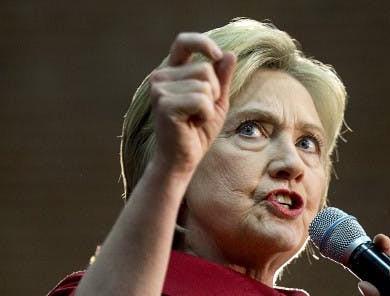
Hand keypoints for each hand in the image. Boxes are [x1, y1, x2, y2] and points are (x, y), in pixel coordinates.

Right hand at [148, 33, 235, 176]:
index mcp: (171, 72)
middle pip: (205, 69)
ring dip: (209, 106)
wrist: (182, 160)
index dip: (202, 43)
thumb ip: (221, 78)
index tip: (216, 55)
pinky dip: (206, 115)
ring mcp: (159, 89)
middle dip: (213, 92)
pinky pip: (201, 100)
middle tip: (201, 112)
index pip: (184, 42)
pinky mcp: (165, 104)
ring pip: (205, 85)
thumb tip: (229, 54)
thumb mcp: (216, 102)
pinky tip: (192, 124)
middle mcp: (160, 76)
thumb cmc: (197, 131)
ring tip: (195, 119)